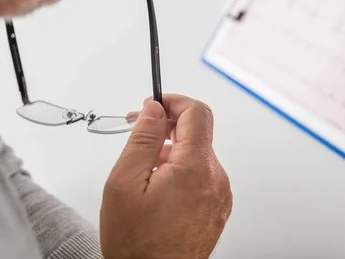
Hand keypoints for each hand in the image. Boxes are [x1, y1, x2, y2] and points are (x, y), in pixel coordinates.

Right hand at [100, 95, 232, 258]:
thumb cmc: (137, 245)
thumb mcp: (125, 183)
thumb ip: (143, 139)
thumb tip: (155, 109)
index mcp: (196, 168)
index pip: (197, 112)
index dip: (173, 101)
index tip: (154, 104)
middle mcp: (215, 178)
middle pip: (197, 132)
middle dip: (168, 127)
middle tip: (141, 133)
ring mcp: (220, 194)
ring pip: (198, 154)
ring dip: (173, 151)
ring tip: (146, 173)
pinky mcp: (218, 206)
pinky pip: (202, 174)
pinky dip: (182, 171)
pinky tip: (160, 188)